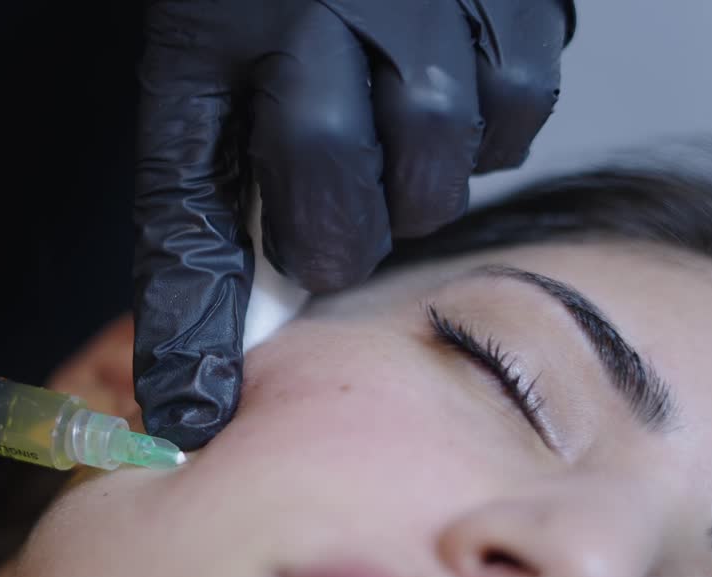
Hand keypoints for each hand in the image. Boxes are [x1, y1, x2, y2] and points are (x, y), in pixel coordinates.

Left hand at [133, 0, 573, 448]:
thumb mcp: (203, 64)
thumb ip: (200, 200)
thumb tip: (191, 371)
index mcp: (227, 26)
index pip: (222, 203)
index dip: (227, 306)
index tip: (203, 402)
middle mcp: (336, 12)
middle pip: (364, 208)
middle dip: (344, 224)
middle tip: (329, 181)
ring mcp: (439, 5)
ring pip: (447, 172)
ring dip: (417, 172)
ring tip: (384, 114)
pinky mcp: (519, 0)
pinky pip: (520, 116)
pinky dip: (485, 125)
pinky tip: (443, 84)